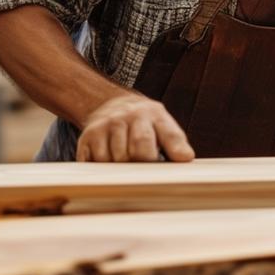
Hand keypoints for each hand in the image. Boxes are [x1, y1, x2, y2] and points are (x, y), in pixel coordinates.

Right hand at [75, 94, 194, 161]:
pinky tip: (109, 160)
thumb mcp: (163, 125)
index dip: (175, 151)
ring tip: (125, 160)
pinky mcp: (88, 136)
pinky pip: (96, 163)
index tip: (181, 162)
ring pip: (116, 160)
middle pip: (139, 151)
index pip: (167, 135)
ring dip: (122, 168)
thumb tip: (186, 158)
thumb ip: (175, 141)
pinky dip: (104, 168)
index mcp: (153, 114)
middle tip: (144, 167)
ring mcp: (106, 125)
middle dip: (143, 164)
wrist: (110, 105)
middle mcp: (128, 116)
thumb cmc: (143, 124)